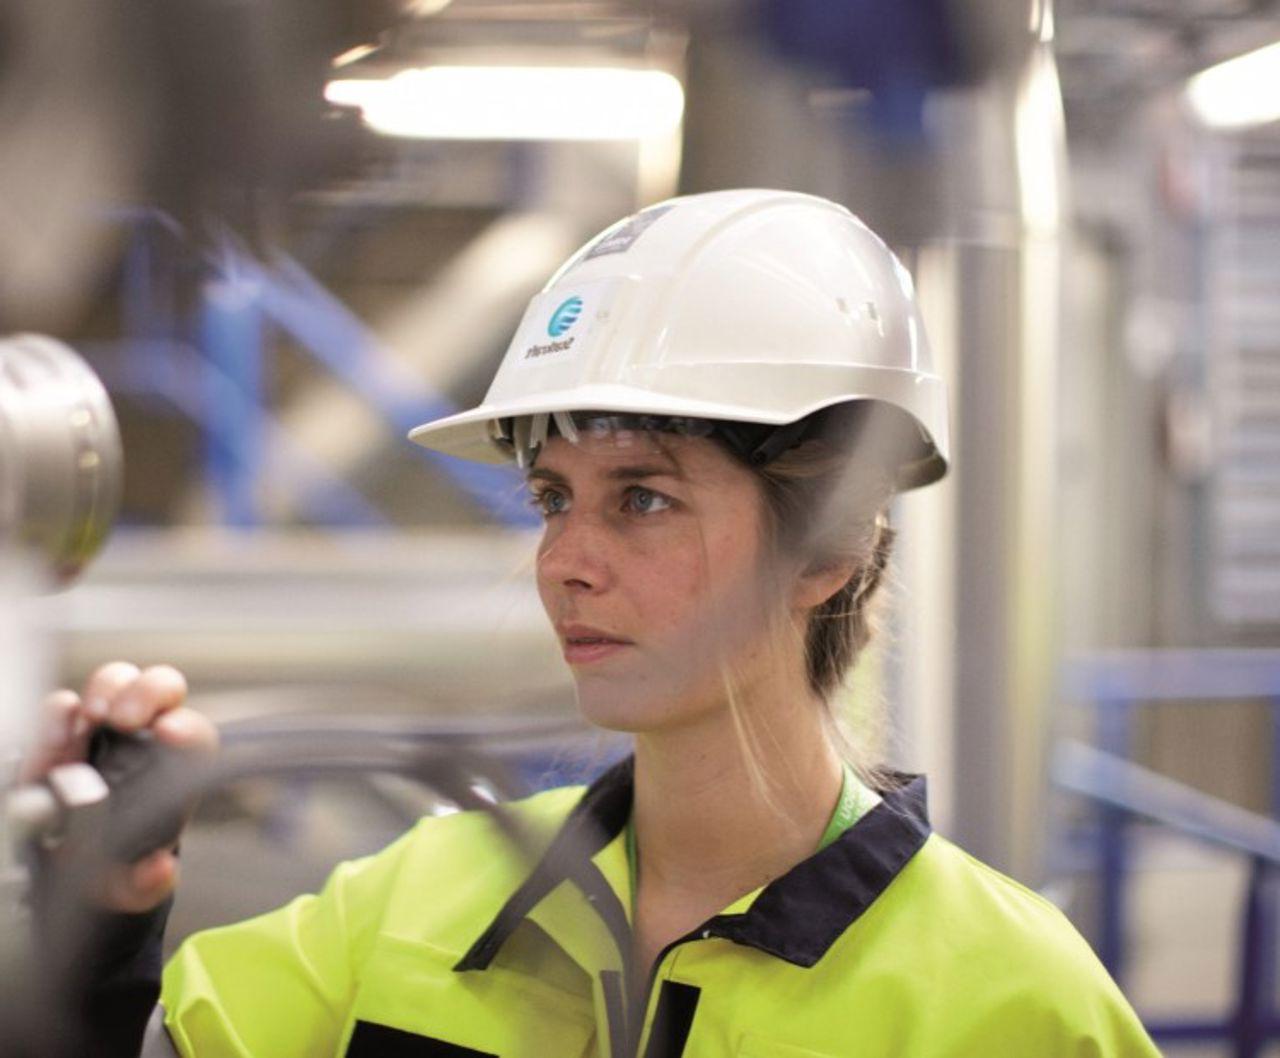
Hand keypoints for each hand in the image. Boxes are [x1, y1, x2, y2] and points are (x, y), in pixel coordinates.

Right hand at [19, 661, 217, 911]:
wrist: (66, 865)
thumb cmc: (114, 867)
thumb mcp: (128, 886)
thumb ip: (145, 884)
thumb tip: (159, 872)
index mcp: (176, 770)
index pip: (196, 737)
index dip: (187, 730)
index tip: (169, 732)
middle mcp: (144, 738)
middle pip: (164, 688)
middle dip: (148, 692)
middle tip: (125, 718)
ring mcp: (102, 729)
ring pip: (117, 681)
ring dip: (107, 689)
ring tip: (93, 716)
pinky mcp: (60, 734)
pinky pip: (63, 706)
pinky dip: (59, 713)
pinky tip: (60, 732)